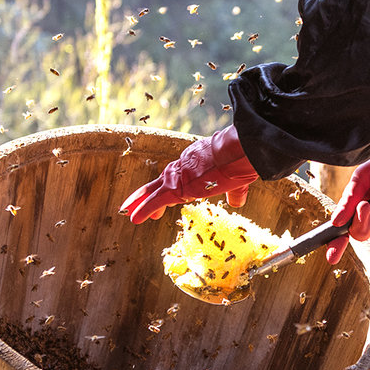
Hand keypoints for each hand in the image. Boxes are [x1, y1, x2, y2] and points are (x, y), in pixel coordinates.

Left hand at [120, 126, 258, 222]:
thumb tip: (236, 202)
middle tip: (136, 203)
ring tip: (128, 211)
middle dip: (149, 193)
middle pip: (162, 181)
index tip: (166, 196)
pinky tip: (135, 218)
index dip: (171, 187)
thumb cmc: (241, 160)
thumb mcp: (238, 178)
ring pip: (155, 190)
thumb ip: (235, 191)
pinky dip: (145, 209)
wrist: (238, 150)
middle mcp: (185, 166)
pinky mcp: (179, 187)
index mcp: (198, 162)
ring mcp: (180, 175)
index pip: (180, 176)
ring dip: (141, 202)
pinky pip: (157, 200)